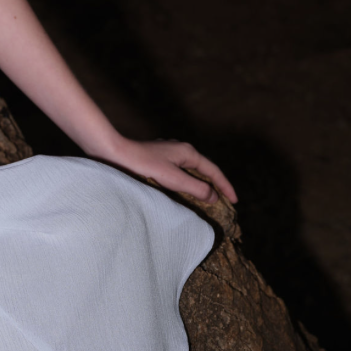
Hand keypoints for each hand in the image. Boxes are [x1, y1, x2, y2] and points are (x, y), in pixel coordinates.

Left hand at [96, 136, 237, 204]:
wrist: (116, 153)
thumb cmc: (144, 165)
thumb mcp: (174, 179)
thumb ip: (196, 188)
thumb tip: (213, 196)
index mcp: (188, 152)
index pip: (213, 170)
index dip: (225, 186)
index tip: (235, 201)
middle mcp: (180, 149)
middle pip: (204, 168)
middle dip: (216, 183)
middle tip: (226, 200)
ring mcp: (168, 152)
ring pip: (192, 168)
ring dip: (202, 182)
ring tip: (209, 197)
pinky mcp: (158, 157)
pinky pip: (180, 170)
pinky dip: (188, 180)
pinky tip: (184, 189)